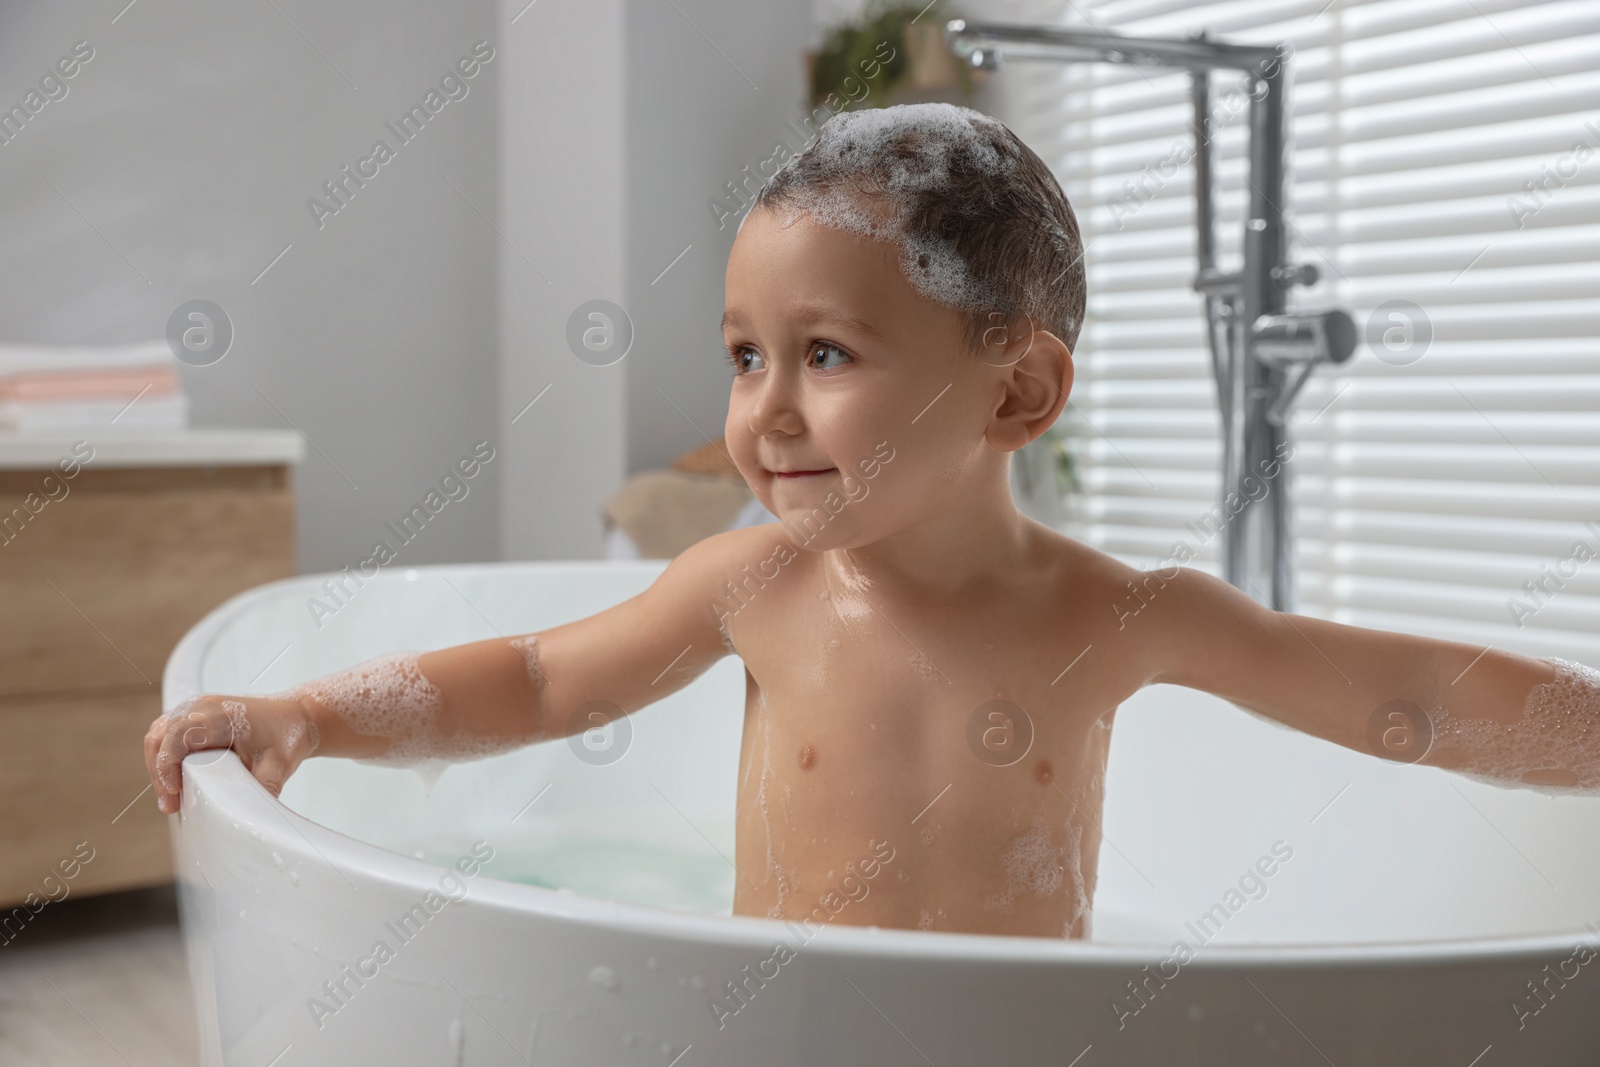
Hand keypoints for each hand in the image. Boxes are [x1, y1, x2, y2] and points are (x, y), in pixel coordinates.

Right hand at [144, 694, 320, 813]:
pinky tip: (176, 783)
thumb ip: (264, 789)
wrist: (296, 717)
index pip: (178, 734)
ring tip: (172, 799)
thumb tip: (253, 818)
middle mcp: (203, 706)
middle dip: (159, 772)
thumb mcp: (279, 766)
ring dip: (159, 767)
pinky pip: (167, 736)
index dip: (168, 763)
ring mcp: (196, 709)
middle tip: (171, 805)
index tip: (174, 791)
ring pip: (159, 736)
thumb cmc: (287, 736)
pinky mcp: (194, 718)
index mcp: (221, 714)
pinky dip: (165, 759)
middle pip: (160, 736)